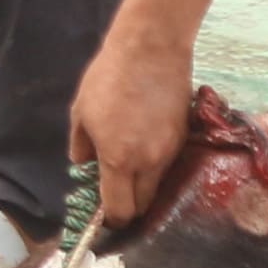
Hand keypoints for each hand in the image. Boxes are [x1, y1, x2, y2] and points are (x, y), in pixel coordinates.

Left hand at [68, 22, 195, 232]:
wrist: (151, 48)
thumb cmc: (108, 78)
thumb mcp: (81, 112)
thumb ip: (81, 147)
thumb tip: (83, 167)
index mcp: (119, 160)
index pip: (120, 209)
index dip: (110, 219)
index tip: (102, 214)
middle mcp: (149, 163)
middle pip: (142, 206)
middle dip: (128, 206)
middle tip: (114, 191)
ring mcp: (172, 152)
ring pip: (158, 187)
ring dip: (143, 187)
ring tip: (128, 167)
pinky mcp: (185, 138)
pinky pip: (170, 166)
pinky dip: (156, 167)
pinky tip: (145, 148)